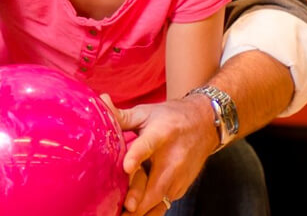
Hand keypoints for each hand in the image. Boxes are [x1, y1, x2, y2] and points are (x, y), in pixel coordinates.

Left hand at [105, 96, 218, 214]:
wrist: (206, 125)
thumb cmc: (171, 117)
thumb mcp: (146, 112)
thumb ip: (121, 115)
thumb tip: (100, 102)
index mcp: (161, 134)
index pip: (147, 146)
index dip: (136, 157)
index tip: (126, 167)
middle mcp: (172, 159)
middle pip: (154, 185)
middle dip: (136, 199)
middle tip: (119, 208)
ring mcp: (178, 178)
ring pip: (157, 201)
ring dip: (139, 211)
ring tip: (119, 215)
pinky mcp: (179, 190)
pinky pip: (161, 206)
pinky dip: (147, 213)